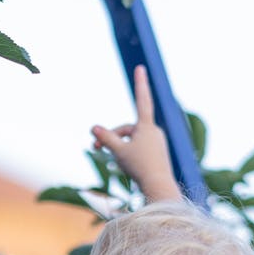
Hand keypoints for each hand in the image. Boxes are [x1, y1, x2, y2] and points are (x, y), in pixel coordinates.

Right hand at [90, 65, 181, 201]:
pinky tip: (130, 169)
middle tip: (96, 149)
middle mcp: (154, 131)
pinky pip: (139, 150)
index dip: (140, 83)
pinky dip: (130, 156)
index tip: (140, 68)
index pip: (141, 99)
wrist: (159, 186)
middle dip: (112, 138)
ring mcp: (157, 143)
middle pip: (127, 130)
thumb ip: (106, 138)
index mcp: (147, 126)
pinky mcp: (158, 154)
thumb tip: (94, 128)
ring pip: (132, 142)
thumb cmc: (140, 167)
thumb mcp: (118, 151)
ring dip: (120, 150)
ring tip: (120, 164)